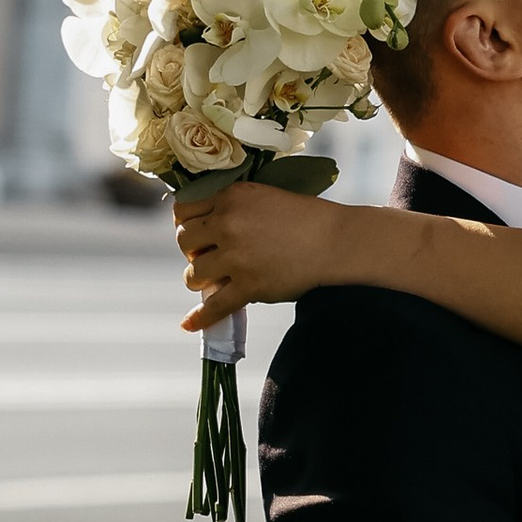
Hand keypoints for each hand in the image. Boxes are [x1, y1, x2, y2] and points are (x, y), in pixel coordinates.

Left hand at [178, 181, 356, 327]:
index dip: (186, 222)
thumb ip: (233, 206)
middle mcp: (228, 223)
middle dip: (193, 251)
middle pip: (184, 241)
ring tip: (212, 282)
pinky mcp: (249, 285)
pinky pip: (214, 306)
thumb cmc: (307, 218)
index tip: (197, 233)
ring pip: (193, 273)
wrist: (337, 242)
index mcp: (231, 196)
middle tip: (210, 256)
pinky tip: (190, 324)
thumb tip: (204, 228)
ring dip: (199, 279)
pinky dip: (200, 318)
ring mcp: (237, 256)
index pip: (183, 209)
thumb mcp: (264, 196)